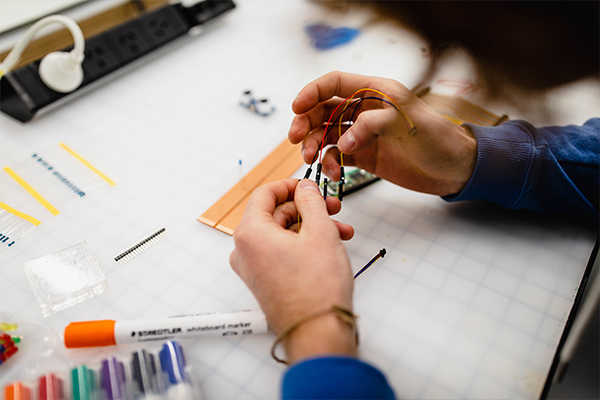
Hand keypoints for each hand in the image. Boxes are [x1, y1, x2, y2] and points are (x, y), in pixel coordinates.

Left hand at [230, 179, 355, 362]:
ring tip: (341, 231)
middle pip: (275, 214)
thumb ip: (311, 202)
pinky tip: (331, 246)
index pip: (265, 194)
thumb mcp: (320, 232)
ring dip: (312, 228)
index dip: (290, 185)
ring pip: (283, 234)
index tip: (309, 185)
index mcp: (250, 233)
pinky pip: (282, 252)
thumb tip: (305, 188)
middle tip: (333, 208)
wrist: (317, 332)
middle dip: (307, 209)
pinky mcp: (265, 281)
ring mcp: (253, 268)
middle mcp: (245, 250)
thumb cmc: (316, 289)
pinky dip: (304, 245)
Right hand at [288, 71, 476, 195]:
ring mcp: (362, 134)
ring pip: (326, 134)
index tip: (296, 108)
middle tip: (295, 140)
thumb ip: (371, 125)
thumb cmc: (438, 140)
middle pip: (322, 109)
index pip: (334, 83)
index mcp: (375, 91)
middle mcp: (365, 110)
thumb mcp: (407, 124)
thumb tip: (343, 142)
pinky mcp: (364, 156)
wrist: (454, 169)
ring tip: (311, 159)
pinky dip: (330, 164)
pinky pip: (337, 156)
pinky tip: (334, 173)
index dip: (312, 92)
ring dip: (313, 145)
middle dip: (305, 122)